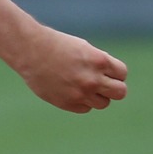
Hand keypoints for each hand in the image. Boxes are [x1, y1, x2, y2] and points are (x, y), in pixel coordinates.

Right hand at [12, 25, 127, 113]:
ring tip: (83, 86)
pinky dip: (81, 101)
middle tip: (102, 83)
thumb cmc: (57, 45)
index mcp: (99, 61)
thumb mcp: (84, 48)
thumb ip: (99, 64)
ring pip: (104, 103)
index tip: (105, 70)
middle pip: (120, 93)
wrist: (30, 51)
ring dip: (97, 96)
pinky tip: (69, 89)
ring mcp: (80, 93)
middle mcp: (92, 79)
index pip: (122, 74)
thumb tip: (110, 80)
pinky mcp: (68, 103)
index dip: (115, 72)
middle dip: (113, 88)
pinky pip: (85, 108)